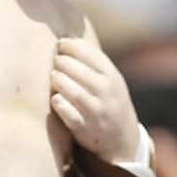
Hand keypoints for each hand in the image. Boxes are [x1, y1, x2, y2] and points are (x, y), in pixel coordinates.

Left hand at [50, 37, 142, 163]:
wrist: (123, 138)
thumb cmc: (108, 99)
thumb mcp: (110, 79)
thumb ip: (93, 62)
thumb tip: (67, 38)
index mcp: (112, 76)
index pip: (91, 55)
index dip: (72, 46)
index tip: (60, 43)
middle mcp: (106, 93)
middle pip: (80, 72)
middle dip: (63, 62)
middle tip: (55, 60)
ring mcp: (96, 112)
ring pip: (75, 92)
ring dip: (59, 81)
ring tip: (52, 76)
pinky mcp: (85, 129)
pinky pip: (70, 115)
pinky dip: (61, 105)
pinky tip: (55, 99)